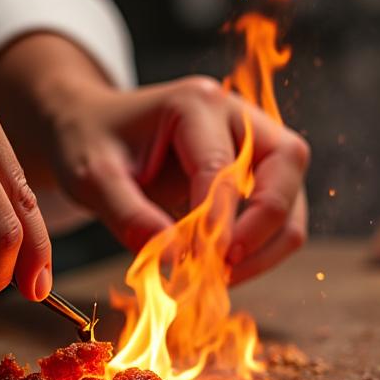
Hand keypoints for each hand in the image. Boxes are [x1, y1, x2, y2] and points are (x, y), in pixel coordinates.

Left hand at [0, 34, 308, 284]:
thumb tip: (176, 260)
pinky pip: (279, 208)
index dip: (218, 222)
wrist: (89, 127)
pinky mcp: (252, 168)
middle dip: (263, 226)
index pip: (222, 167)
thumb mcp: (92, 178)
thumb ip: (130, 216)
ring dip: (269, 242)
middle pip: (287, 164)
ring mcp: (251, 138)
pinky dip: (262, 244)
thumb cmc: (87, 142)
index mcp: (194, 103)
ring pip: (292, 191)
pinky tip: (225, 267)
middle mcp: (235, 113)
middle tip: (225, 268)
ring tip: (224, 277)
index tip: (201, 266)